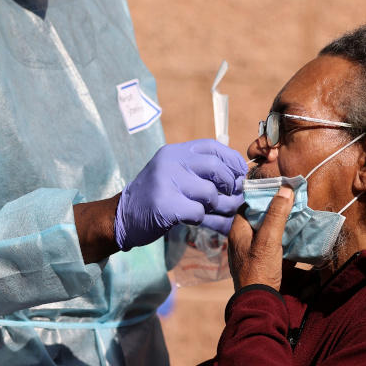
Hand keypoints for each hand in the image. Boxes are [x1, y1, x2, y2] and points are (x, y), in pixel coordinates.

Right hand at [115, 139, 247, 249]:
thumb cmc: (155, 195)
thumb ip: (199, 169)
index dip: (232, 158)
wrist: (123, 215)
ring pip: (210, 193)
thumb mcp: (173, 172)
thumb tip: (238, 173)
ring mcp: (165, 182)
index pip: (211, 146)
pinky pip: (198, 212)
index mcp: (174, 152)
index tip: (241, 172)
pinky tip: (189, 218)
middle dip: (230, 183)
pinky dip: (199, 218)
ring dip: (214, 205)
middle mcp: (170, 162)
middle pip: (215, 167)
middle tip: (233, 194)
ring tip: (207, 209)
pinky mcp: (164, 204)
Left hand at [228, 185, 293, 290]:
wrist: (259, 304)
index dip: (263, 197)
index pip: (247, 205)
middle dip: (274, 211)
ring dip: (280, 226)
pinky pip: (271, 246)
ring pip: (265, 233)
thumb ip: (276, 214)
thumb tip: (285, 189)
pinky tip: (295, 238)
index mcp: (237, 231)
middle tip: (292, 203)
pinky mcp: (260, 264)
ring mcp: (250, 253)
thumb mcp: (269, 240)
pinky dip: (281, 241)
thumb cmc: (260, 270)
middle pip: (258, 219)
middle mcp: (241, 241)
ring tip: (296, 217)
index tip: (280, 191)